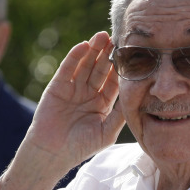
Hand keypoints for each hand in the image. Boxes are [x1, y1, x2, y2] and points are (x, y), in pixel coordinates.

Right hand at [29, 31, 124, 164]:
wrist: (52, 153)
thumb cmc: (81, 147)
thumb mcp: (106, 132)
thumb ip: (120, 114)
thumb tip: (137, 98)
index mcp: (102, 103)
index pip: (114, 81)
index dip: (121, 68)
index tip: (131, 54)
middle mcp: (88, 93)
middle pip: (100, 69)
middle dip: (108, 54)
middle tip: (117, 38)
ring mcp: (73, 88)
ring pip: (85, 65)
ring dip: (93, 50)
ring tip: (102, 35)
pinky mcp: (57, 86)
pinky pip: (68, 68)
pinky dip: (75, 56)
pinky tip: (84, 45)